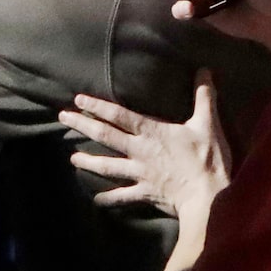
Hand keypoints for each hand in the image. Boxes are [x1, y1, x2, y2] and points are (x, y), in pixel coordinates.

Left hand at [61, 74, 231, 229]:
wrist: (208, 197)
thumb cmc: (208, 158)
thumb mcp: (208, 123)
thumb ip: (203, 96)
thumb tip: (204, 70)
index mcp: (152, 131)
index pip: (119, 115)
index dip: (97, 106)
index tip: (78, 100)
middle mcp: (139, 151)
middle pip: (105, 136)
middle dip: (82, 126)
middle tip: (62, 118)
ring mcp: (139, 173)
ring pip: (107, 166)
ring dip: (88, 161)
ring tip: (72, 158)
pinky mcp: (144, 193)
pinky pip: (122, 196)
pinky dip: (109, 199)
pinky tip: (96, 200)